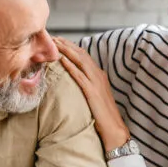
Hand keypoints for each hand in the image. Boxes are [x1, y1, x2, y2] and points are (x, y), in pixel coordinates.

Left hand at [53, 37, 129, 151]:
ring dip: (67, 50)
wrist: (114, 129)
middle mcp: (99, 75)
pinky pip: (79, 76)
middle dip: (67, 44)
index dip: (71, 47)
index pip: (84, 56)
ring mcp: (96, 83)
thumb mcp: (96, 96)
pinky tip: (62, 60)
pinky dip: (71, 66)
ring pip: (80, 61)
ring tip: (55, 43)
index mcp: (100, 75)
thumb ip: (88, 86)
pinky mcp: (92, 92)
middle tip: (53, 37)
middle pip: (81, 54)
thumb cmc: (104, 116)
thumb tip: (76, 82)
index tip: (59, 41)